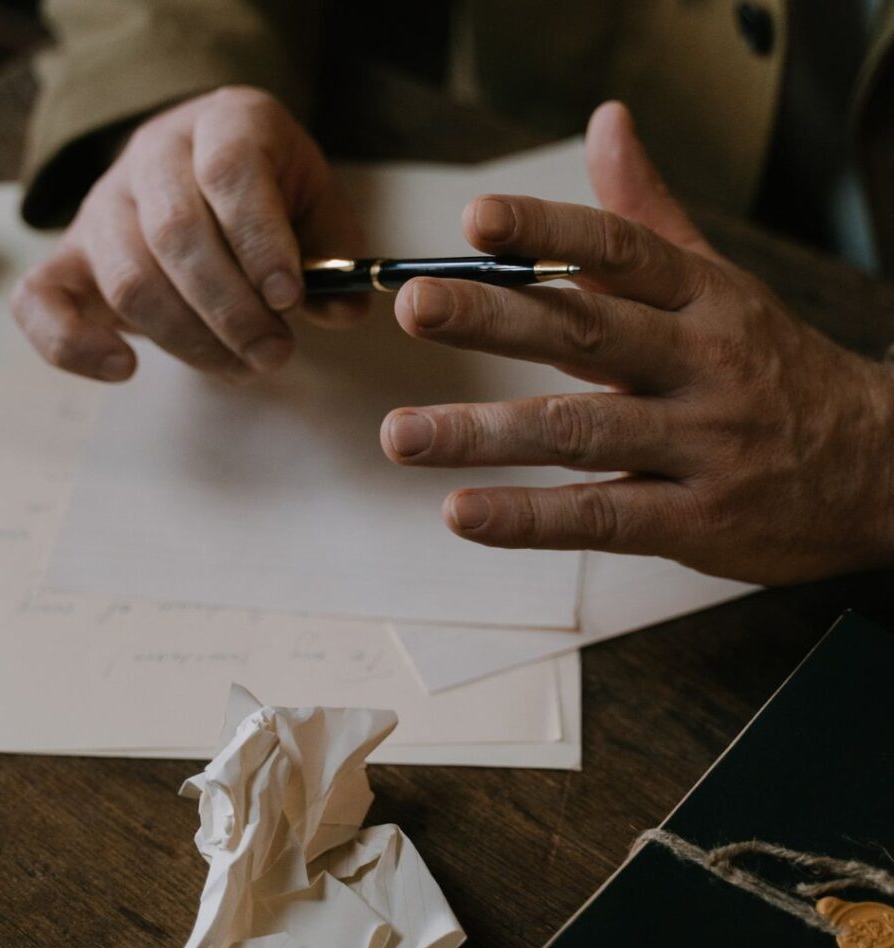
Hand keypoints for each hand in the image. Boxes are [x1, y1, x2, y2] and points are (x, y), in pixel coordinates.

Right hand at [12, 87, 365, 382]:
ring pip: (129, 277)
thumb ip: (337, 255)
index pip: (229, 170)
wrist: (199, 175)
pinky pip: (40, 300)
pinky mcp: (68, 257)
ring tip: (242, 368)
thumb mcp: (316, 208)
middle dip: (232, 310)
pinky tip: (126, 369)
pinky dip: (72, 344)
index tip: (290, 299)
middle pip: (176, 233)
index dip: (259, 239)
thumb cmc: (269, 199)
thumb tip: (343, 310)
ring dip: (189, 339)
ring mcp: (102, 206)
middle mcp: (154, 155)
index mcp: (224, 123)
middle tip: (276, 355)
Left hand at [381, 102, 893, 584]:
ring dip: (485, 432)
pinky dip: (528, 518)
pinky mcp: (695, 519)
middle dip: (496, 318)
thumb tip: (606, 125)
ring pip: (580, 431)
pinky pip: (601, 517)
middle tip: (415, 306)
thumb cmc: (775, 369)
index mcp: (704, 298)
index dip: (547, 234)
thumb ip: (648, 215)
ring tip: (403, 435)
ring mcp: (699, 445)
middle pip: (589, 332)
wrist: (879, 468)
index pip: (619, 252)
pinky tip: (464, 513)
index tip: (475, 222)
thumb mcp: (720, 284)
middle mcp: (700, 363)